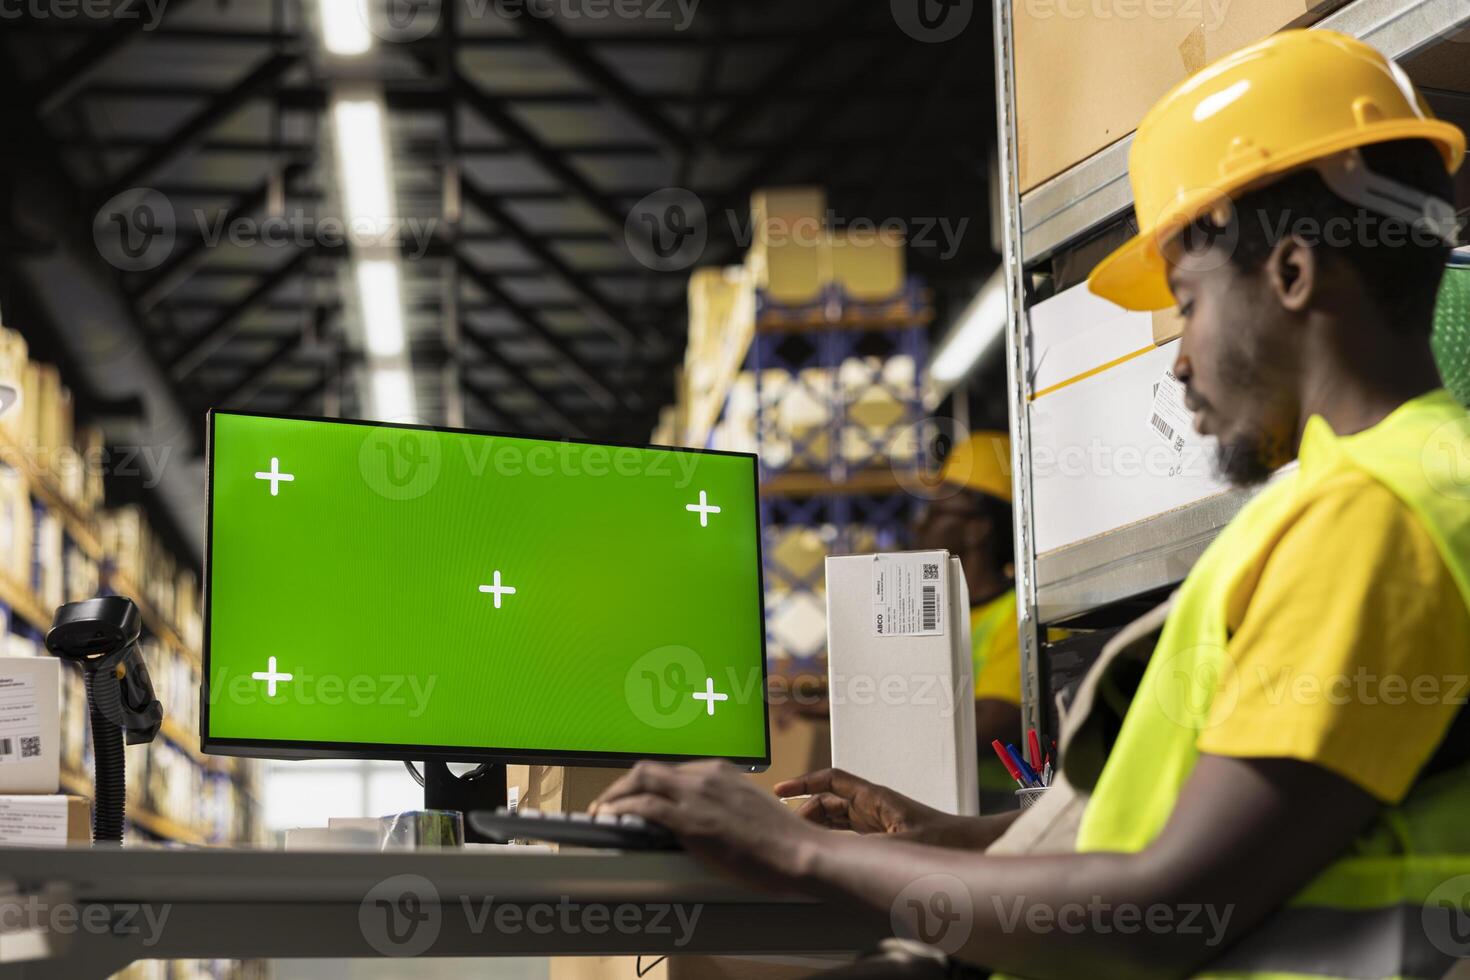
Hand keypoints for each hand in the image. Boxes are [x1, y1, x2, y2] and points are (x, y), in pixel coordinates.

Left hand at [591, 759, 825, 892]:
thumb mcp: (748, 809)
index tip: (635, 798)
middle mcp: (705, 776)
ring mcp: (697, 795)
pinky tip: (613, 821)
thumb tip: (701, 821)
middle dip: (623, 786)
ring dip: (615, 797)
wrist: (797, 852)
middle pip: (648, 770)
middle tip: (609, 805)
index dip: (646, 785)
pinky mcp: (692, 820)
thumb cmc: (781, 840)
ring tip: (602, 813)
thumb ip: (721, 806)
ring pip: (641, 782)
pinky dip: (622, 810)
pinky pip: (645, 807)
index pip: (670, 771)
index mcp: (720, 771)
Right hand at [774, 768, 1004, 849]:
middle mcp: (872, 806)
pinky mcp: (881, 838)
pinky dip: (832, 842)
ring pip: (836, 820)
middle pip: (828, 803)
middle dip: (805, 812)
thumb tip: (836, 855)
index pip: (832, 781)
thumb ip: (867, 850)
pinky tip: (822, 855)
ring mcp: (876, 822)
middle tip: (786, 830)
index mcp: (875, 797)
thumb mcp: (901, 846)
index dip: (804, 783)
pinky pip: (848, 836)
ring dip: (817, 829)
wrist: (972, 847)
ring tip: (797, 842)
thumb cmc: (947, 840)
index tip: (780, 791)